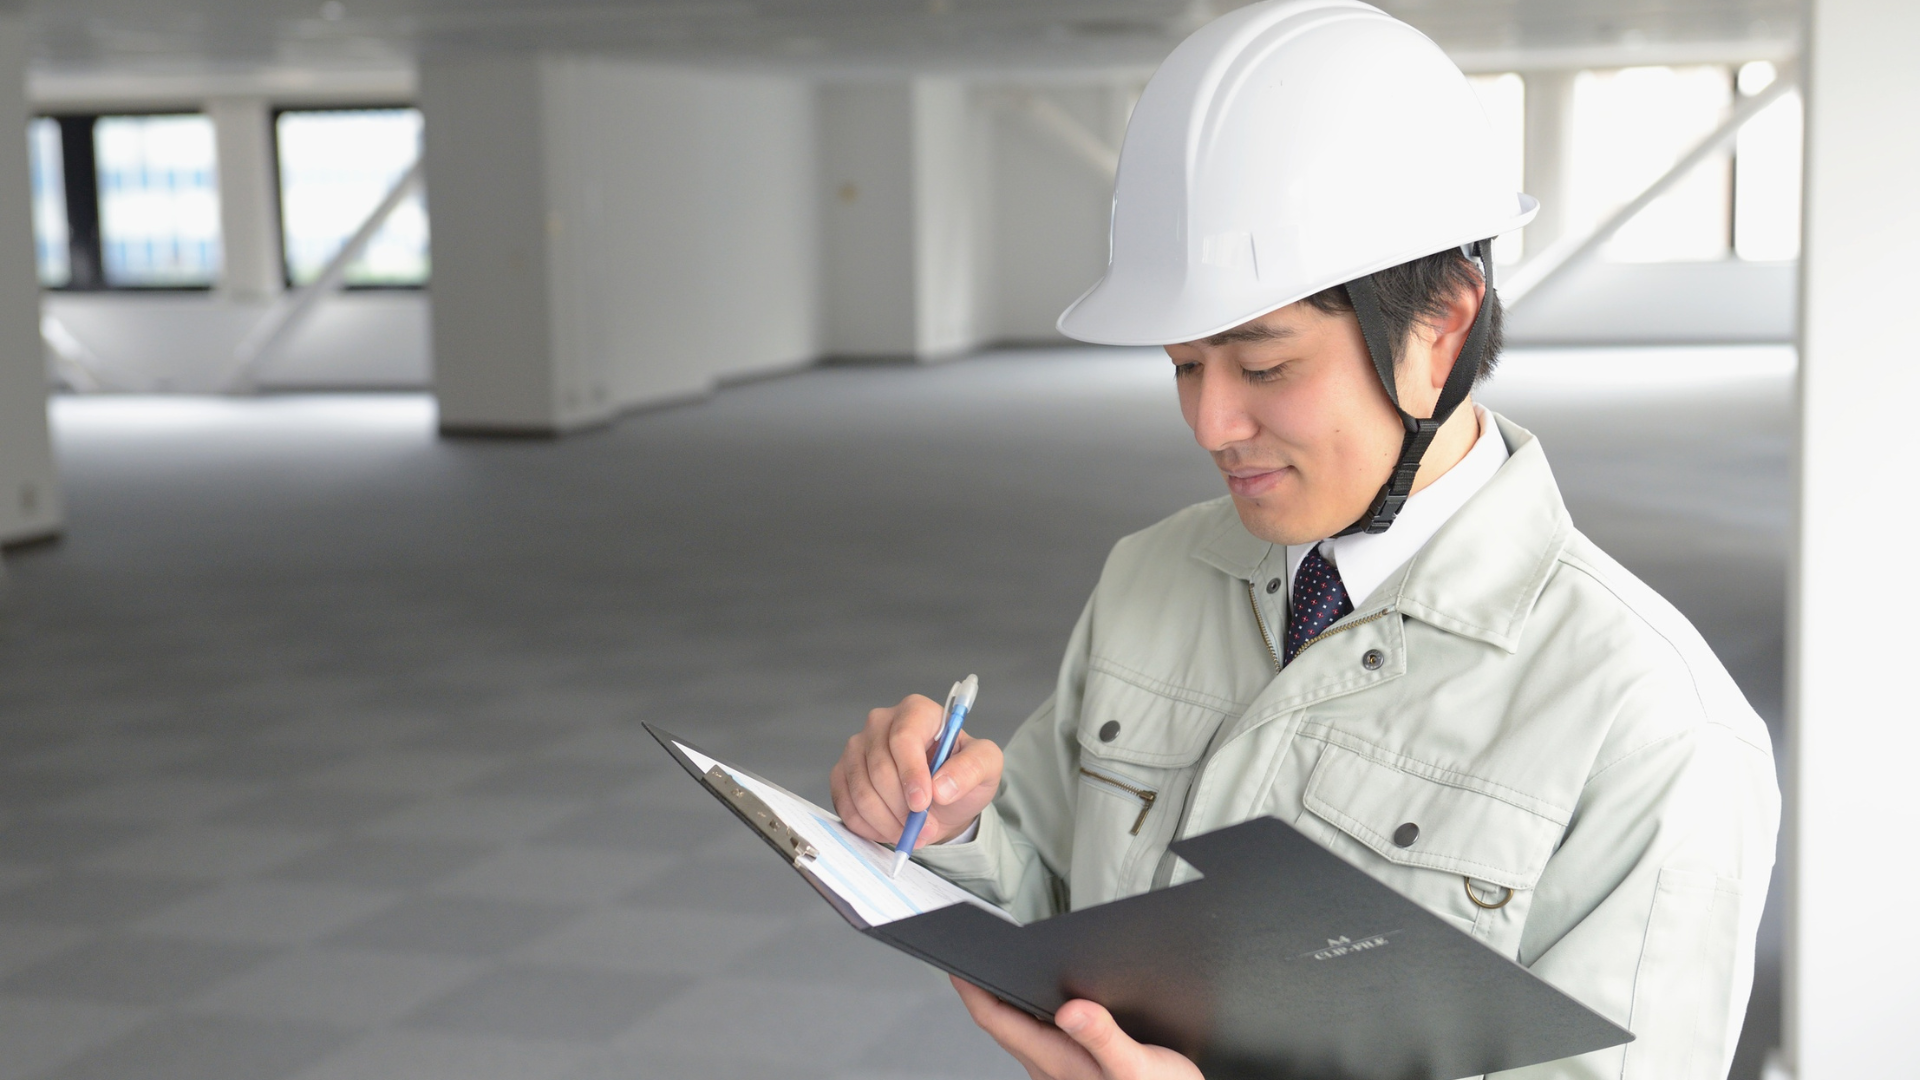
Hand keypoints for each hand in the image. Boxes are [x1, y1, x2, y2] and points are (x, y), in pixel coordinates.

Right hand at [830, 693, 1001, 847]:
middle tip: (924, 829)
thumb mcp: (986, 767)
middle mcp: (881, 722)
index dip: (910, 774)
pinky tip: (891, 828)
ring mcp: (857, 747)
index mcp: (916, 711)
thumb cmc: (961, 775)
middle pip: (879, 768)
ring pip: (861, 791)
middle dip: (902, 807)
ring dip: (887, 821)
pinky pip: (846, 805)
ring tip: (912, 833)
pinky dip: (869, 826)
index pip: (903, 738)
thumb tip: (942, 787)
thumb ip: (972, 769)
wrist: (942, 799)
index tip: (922, 804)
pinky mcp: (842, 773)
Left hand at [952, 977, 1203, 1079]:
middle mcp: (1051, 1068)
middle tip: (971, 955)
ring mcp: (1060, 1072)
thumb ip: (1103, 1038)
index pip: (998, 1022)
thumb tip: (1072, 1009)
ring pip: (1019, 1031)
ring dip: (1006, 1001)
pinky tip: (1041, 999)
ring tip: (997, 969)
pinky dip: (1031, 1012)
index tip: (956, 962)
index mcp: (1058, 1063)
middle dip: (984, 989)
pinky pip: (1039, 1037)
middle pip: (1002, 1024)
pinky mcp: (1074, 1071)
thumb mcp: (1136, 1066)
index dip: (973, 990)